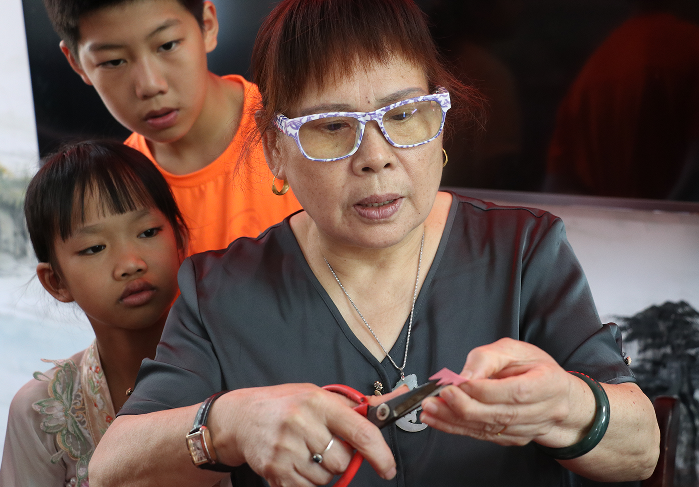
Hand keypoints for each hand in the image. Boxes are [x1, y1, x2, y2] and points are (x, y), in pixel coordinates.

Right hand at [208, 383, 397, 486]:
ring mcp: (286, 448)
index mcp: (317, 402)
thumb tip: (395, 401)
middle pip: (342, 460)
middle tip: (324, 444)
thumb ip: (355, 406)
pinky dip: (308, 481)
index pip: (359, 431)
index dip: (379, 453)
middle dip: (340, 458)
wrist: (242, 417)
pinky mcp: (275, 469)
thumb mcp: (319, 395)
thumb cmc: (286, 404)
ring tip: (306, 451)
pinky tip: (297, 462)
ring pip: (326, 478)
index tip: (388, 467)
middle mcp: (301, 423)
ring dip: (323, 471)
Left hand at [420, 338, 595, 448]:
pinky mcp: (511, 439)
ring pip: (488, 428)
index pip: (516, 392)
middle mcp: (541, 412)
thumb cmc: (536, 368)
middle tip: (437, 397)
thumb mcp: (515, 350)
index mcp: (548, 384)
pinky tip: (438, 420)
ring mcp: (526, 429)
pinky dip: (457, 429)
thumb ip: (488, 358)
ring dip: (454, 420)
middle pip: (500, 414)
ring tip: (430, 409)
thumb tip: (465, 375)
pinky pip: (482, 436)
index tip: (458, 383)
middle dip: (463, 407)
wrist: (558, 398)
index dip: (485, 390)